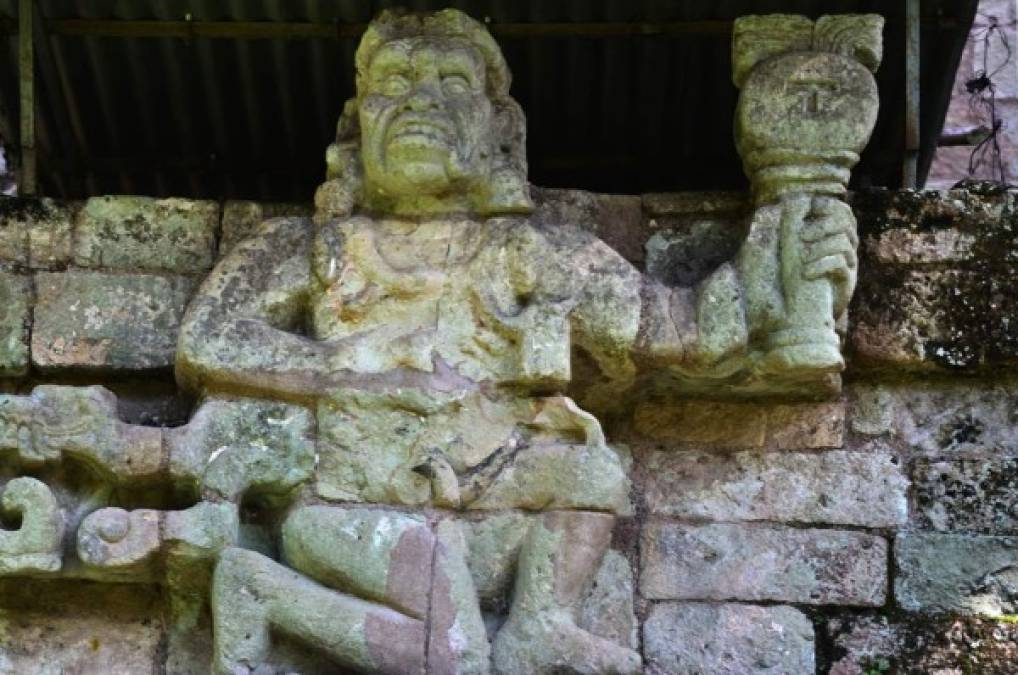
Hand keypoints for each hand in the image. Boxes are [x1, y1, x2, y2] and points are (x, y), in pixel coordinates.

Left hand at [797, 196, 857, 315]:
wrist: (803, 312)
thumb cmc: (795, 276)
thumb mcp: (792, 248)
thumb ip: (794, 225)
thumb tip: (794, 200)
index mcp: (835, 234)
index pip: (842, 211)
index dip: (827, 206)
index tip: (808, 209)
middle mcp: (846, 246)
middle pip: (845, 223)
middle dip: (822, 225)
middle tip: (801, 236)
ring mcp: (850, 264)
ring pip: (843, 242)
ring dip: (819, 248)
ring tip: (801, 258)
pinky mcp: (848, 282)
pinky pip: (841, 265)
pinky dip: (821, 265)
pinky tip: (806, 273)